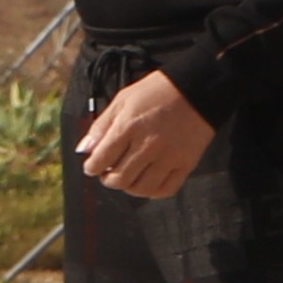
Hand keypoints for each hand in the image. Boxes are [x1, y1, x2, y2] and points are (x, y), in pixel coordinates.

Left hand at [76, 70, 218, 199]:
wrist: (197, 90)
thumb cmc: (157, 92)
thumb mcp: (122, 100)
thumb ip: (101, 126)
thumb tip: (84, 149)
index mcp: (128, 127)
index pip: (101, 159)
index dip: (91, 167)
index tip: (91, 167)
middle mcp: (148, 145)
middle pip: (120, 178)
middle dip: (107, 180)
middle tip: (108, 173)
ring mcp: (169, 157)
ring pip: (141, 188)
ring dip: (128, 188)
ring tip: (126, 178)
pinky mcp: (186, 164)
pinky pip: (166, 189)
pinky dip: (152, 192)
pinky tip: (146, 182)